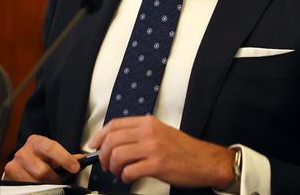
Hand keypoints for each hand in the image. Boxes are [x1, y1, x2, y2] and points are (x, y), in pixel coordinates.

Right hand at [4, 134, 80, 182]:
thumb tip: (82, 160)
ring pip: (35, 182)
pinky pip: (26, 187)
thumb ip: (66, 157)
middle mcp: (23, 152)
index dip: (65, 158)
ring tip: (48, 182)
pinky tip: (38, 184)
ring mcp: (14, 165)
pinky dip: (35, 188)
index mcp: (36, 142)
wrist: (20, 164)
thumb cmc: (39, 158)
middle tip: (60, 180)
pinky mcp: (8, 177)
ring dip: (45, 185)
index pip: (51, 148)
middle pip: (43, 170)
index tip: (75, 167)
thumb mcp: (52, 154)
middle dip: (55, 178)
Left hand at [88, 115, 234, 188]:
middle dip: (103, 156)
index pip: (115, 124)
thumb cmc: (183, 149)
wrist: (205, 161)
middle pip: (112, 140)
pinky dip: (124, 177)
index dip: (99, 136)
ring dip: (112, 168)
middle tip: (106, 165)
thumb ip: (140, 133)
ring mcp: (153, 148)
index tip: (94, 146)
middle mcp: (149, 132)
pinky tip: (130, 178)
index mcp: (149, 122)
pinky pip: (129, 171)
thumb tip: (114, 142)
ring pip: (117, 156)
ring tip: (118, 172)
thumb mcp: (161, 132)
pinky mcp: (157, 165)